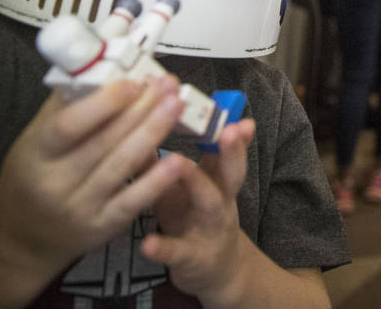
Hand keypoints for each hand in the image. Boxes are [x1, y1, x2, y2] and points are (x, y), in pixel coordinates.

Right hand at [0, 76, 187, 279]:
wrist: (23, 240)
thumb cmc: (31, 178)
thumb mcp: (34, 141)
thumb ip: (65, 105)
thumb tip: (102, 65)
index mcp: (36, 154)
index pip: (68, 126)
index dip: (103, 104)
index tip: (132, 82)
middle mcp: (56, 183)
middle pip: (104, 141)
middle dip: (141, 109)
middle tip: (168, 85)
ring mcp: (81, 207)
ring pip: (123, 166)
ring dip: (154, 132)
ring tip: (177, 105)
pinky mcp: (103, 226)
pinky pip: (134, 200)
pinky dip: (158, 179)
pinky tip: (178, 159)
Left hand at [142, 119, 256, 303]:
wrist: (214, 271)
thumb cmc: (194, 217)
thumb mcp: (188, 187)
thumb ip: (170, 158)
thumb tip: (147, 121)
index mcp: (218, 179)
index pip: (227, 149)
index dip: (231, 130)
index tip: (233, 109)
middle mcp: (221, 200)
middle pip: (232, 172)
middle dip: (232, 150)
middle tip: (229, 128)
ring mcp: (210, 228)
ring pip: (210, 204)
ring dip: (196, 182)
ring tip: (180, 162)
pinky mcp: (192, 257)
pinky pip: (178, 251)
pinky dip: (164, 247)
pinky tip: (148, 242)